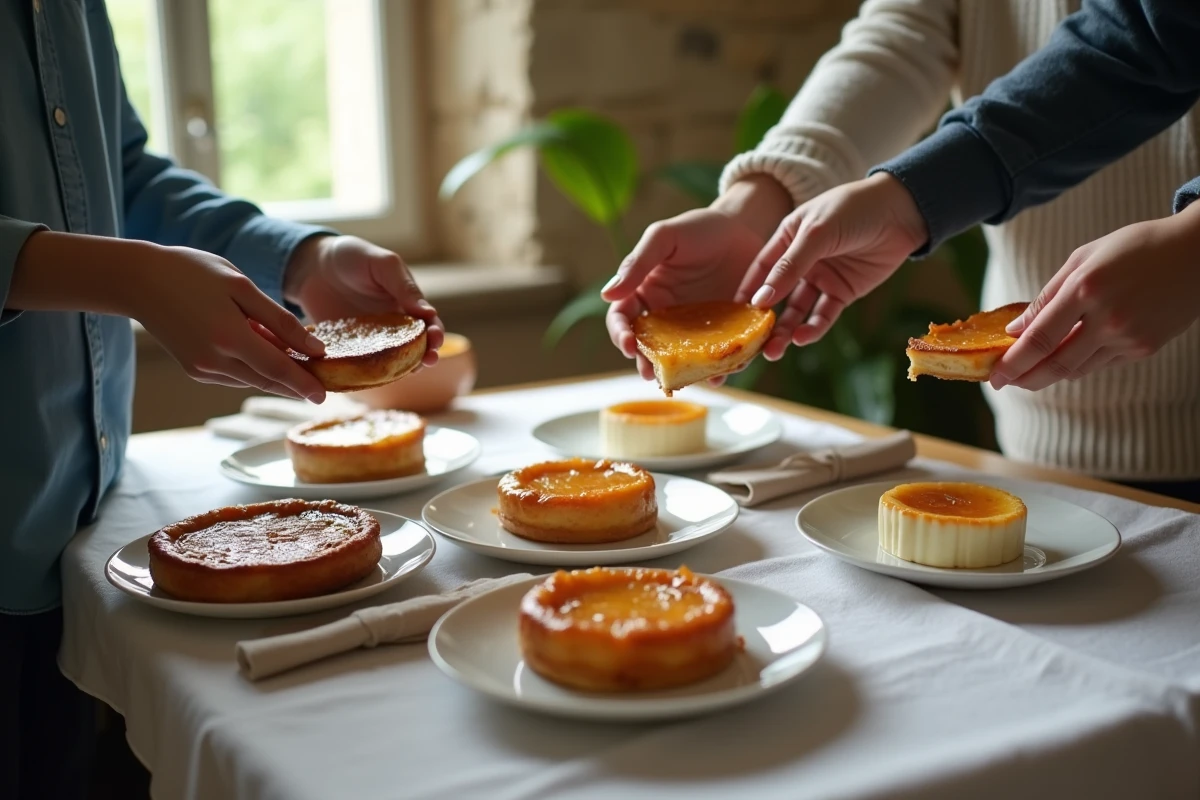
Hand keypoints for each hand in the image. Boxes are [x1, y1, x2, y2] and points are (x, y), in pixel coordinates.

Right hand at [130, 246, 328, 400]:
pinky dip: (253, 367)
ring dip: (275, 374)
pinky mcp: (195, 370)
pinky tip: (262, 349)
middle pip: (267, 380)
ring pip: (251, 378)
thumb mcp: (241, 287)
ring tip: (297, 360)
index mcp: (229, 338)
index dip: (304, 384)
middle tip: (322, 384)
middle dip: (295, 385)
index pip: (278, 370)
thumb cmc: (193, 273)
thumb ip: (279, 320)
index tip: (325, 395)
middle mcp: (214, 362)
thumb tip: (314, 348)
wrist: (138, 280)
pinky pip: (234, 374)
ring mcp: (202, 369)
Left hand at [285, 235, 443, 366]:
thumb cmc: (352, 257)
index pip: (428, 324)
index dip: (435, 335)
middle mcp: (392, 326)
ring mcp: (370, 340)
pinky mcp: (348, 349)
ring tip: (407, 372)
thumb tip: (429, 313)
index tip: (436, 342)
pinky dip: (369, 373)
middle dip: (425, 356)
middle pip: (415, 348)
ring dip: (402, 369)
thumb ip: (404, 286)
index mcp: (406, 304)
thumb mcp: (383, 264)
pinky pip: (362, 365)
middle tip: (429, 361)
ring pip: (392, 362)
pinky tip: (371, 376)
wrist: (311, 265)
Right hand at [600, 176, 792, 380]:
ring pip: (683, 359)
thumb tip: (607, 294)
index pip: (623, 320)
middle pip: (650, 349)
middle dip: (648, 364)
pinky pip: (719, 355)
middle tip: (653, 374)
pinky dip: (720, 367)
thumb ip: (638, 263)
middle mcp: (666, 317)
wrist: (745, 226)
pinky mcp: (725, 333)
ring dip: (683, 374)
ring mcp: (696, 329)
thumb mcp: (664, 237)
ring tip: (687, 380)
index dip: (621, 335)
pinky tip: (721, 372)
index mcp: (645, 295)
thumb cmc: (699, 228)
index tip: (629, 345)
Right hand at [739, 172, 927, 359]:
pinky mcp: (843, 292)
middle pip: (777, 295)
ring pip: (797, 310)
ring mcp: (822, 278)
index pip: (760, 269)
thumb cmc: (853, 209)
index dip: (747, 291)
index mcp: (787, 239)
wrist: (901, 211)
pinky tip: (803, 338)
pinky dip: (813, 327)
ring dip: (786, 330)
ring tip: (774, 351)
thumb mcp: (816, 233)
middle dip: (765, 320)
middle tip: (753, 344)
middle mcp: (801, 261)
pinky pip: (823, 314)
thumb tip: (761, 300)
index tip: (732, 315)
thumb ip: (789, 266)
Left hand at [990, 204, 1199, 390]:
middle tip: (1003, 383)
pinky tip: (1064, 358)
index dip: (1012, 363)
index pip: (1039, 339)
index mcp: (1086, 289)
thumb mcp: (1083, 258)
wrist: (1196, 254)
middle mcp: (1107, 318)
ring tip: (1027, 373)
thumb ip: (1046, 296)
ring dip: (1047, 375)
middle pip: (1055, 365)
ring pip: (1077, 369)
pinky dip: (1078, 364)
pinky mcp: (1145, 348)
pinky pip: (1100, 364)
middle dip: (1024, 379)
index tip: (994, 375)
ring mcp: (1128, 337)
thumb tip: (1016, 331)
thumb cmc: (1134, 248)